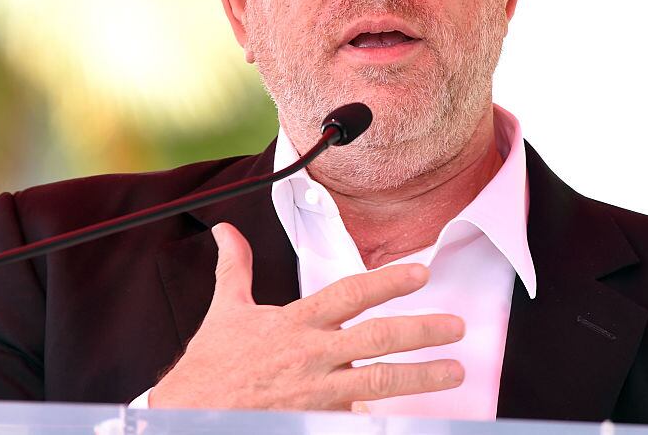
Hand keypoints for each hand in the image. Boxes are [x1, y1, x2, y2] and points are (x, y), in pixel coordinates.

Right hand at [149, 222, 464, 410]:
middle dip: (422, 332)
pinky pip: (359, 418)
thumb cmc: (211, 367)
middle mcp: (312, 356)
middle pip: (378, 339)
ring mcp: (317, 393)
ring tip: (455, 372)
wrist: (191, 414)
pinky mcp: (316, 420)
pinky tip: (416, 418)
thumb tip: (225, 232)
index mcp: (294, 324)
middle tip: (457, 327)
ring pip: (380, 382)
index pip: (349, 294)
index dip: (387, 281)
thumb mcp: (226, 311)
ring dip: (422, 377)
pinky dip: (384, 417)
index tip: (420, 273)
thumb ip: (235, 268)